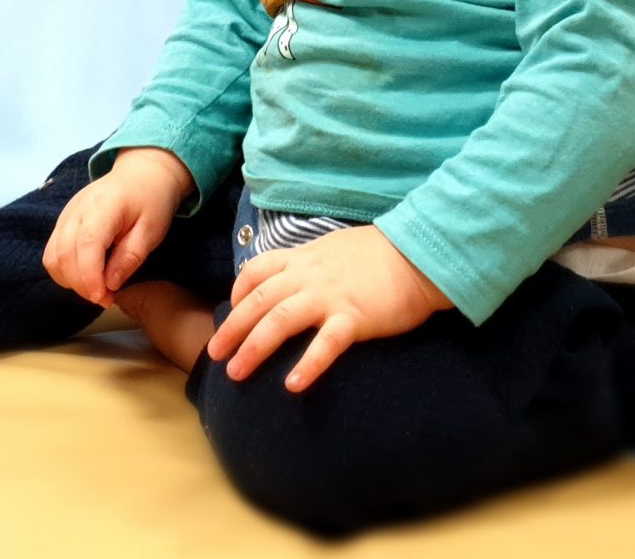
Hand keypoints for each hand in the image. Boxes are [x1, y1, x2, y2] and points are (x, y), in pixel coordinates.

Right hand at [41, 149, 192, 307]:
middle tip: (107, 299)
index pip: (86, 245)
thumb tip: (110, 284)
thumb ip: (130, 257)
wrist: (141, 173)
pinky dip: (64, 272)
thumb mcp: (152, 230)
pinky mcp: (62, 222)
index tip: (103, 298)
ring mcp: (65, 215)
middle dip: (82, 285)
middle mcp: (76, 210)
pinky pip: (52, 254)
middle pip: (64, 255)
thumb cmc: (151, 201)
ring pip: (53, 258)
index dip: (90, 277)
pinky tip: (86, 277)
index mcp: (103, 207)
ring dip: (71, 281)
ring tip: (98, 289)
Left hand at [206, 225, 450, 391]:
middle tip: (214, 354)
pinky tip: (292, 386)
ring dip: (255, 348)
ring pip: (280, 320)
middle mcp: (309, 276)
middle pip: (259, 301)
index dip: (238, 293)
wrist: (419, 254)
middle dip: (232, 328)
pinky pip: (325, 344)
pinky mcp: (355, 318)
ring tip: (237, 373)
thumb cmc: (381, 254)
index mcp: (304, 258)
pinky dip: (307, 365)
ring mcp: (330, 296)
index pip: (257, 271)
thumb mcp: (335, 248)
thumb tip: (295, 277)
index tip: (230, 311)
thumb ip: (312, 263)